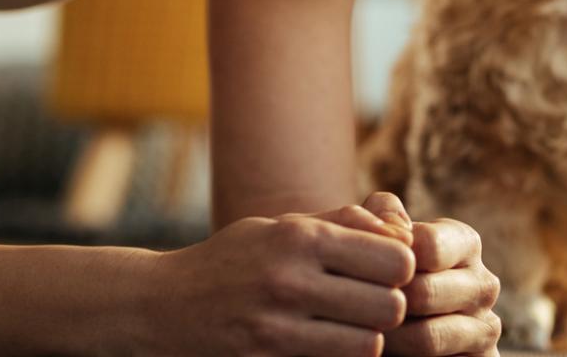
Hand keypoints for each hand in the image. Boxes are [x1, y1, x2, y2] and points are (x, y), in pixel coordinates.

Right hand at [147, 201, 415, 355]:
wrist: (162, 306)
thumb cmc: (234, 259)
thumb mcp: (280, 226)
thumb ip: (344, 223)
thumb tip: (404, 230)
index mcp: (299, 236)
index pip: (395, 259)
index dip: (400, 268)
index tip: (383, 273)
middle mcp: (290, 279)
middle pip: (390, 305)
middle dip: (388, 307)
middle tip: (370, 305)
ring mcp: (276, 326)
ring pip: (369, 344)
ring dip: (366, 338)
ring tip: (346, 327)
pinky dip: (338, 356)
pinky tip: (323, 344)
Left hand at [365, 192, 502, 356]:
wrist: (382, 327)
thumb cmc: (377, 273)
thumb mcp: (376, 237)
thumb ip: (381, 214)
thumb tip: (398, 226)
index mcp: (464, 242)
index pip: (427, 246)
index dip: (384, 259)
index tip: (355, 269)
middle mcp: (483, 283)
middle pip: (424, 292)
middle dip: (380, 302)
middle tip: (348, 307)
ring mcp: (485, 327)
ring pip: (427, 337)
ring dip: (385, 338)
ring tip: (358, 332)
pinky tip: (380, 354)